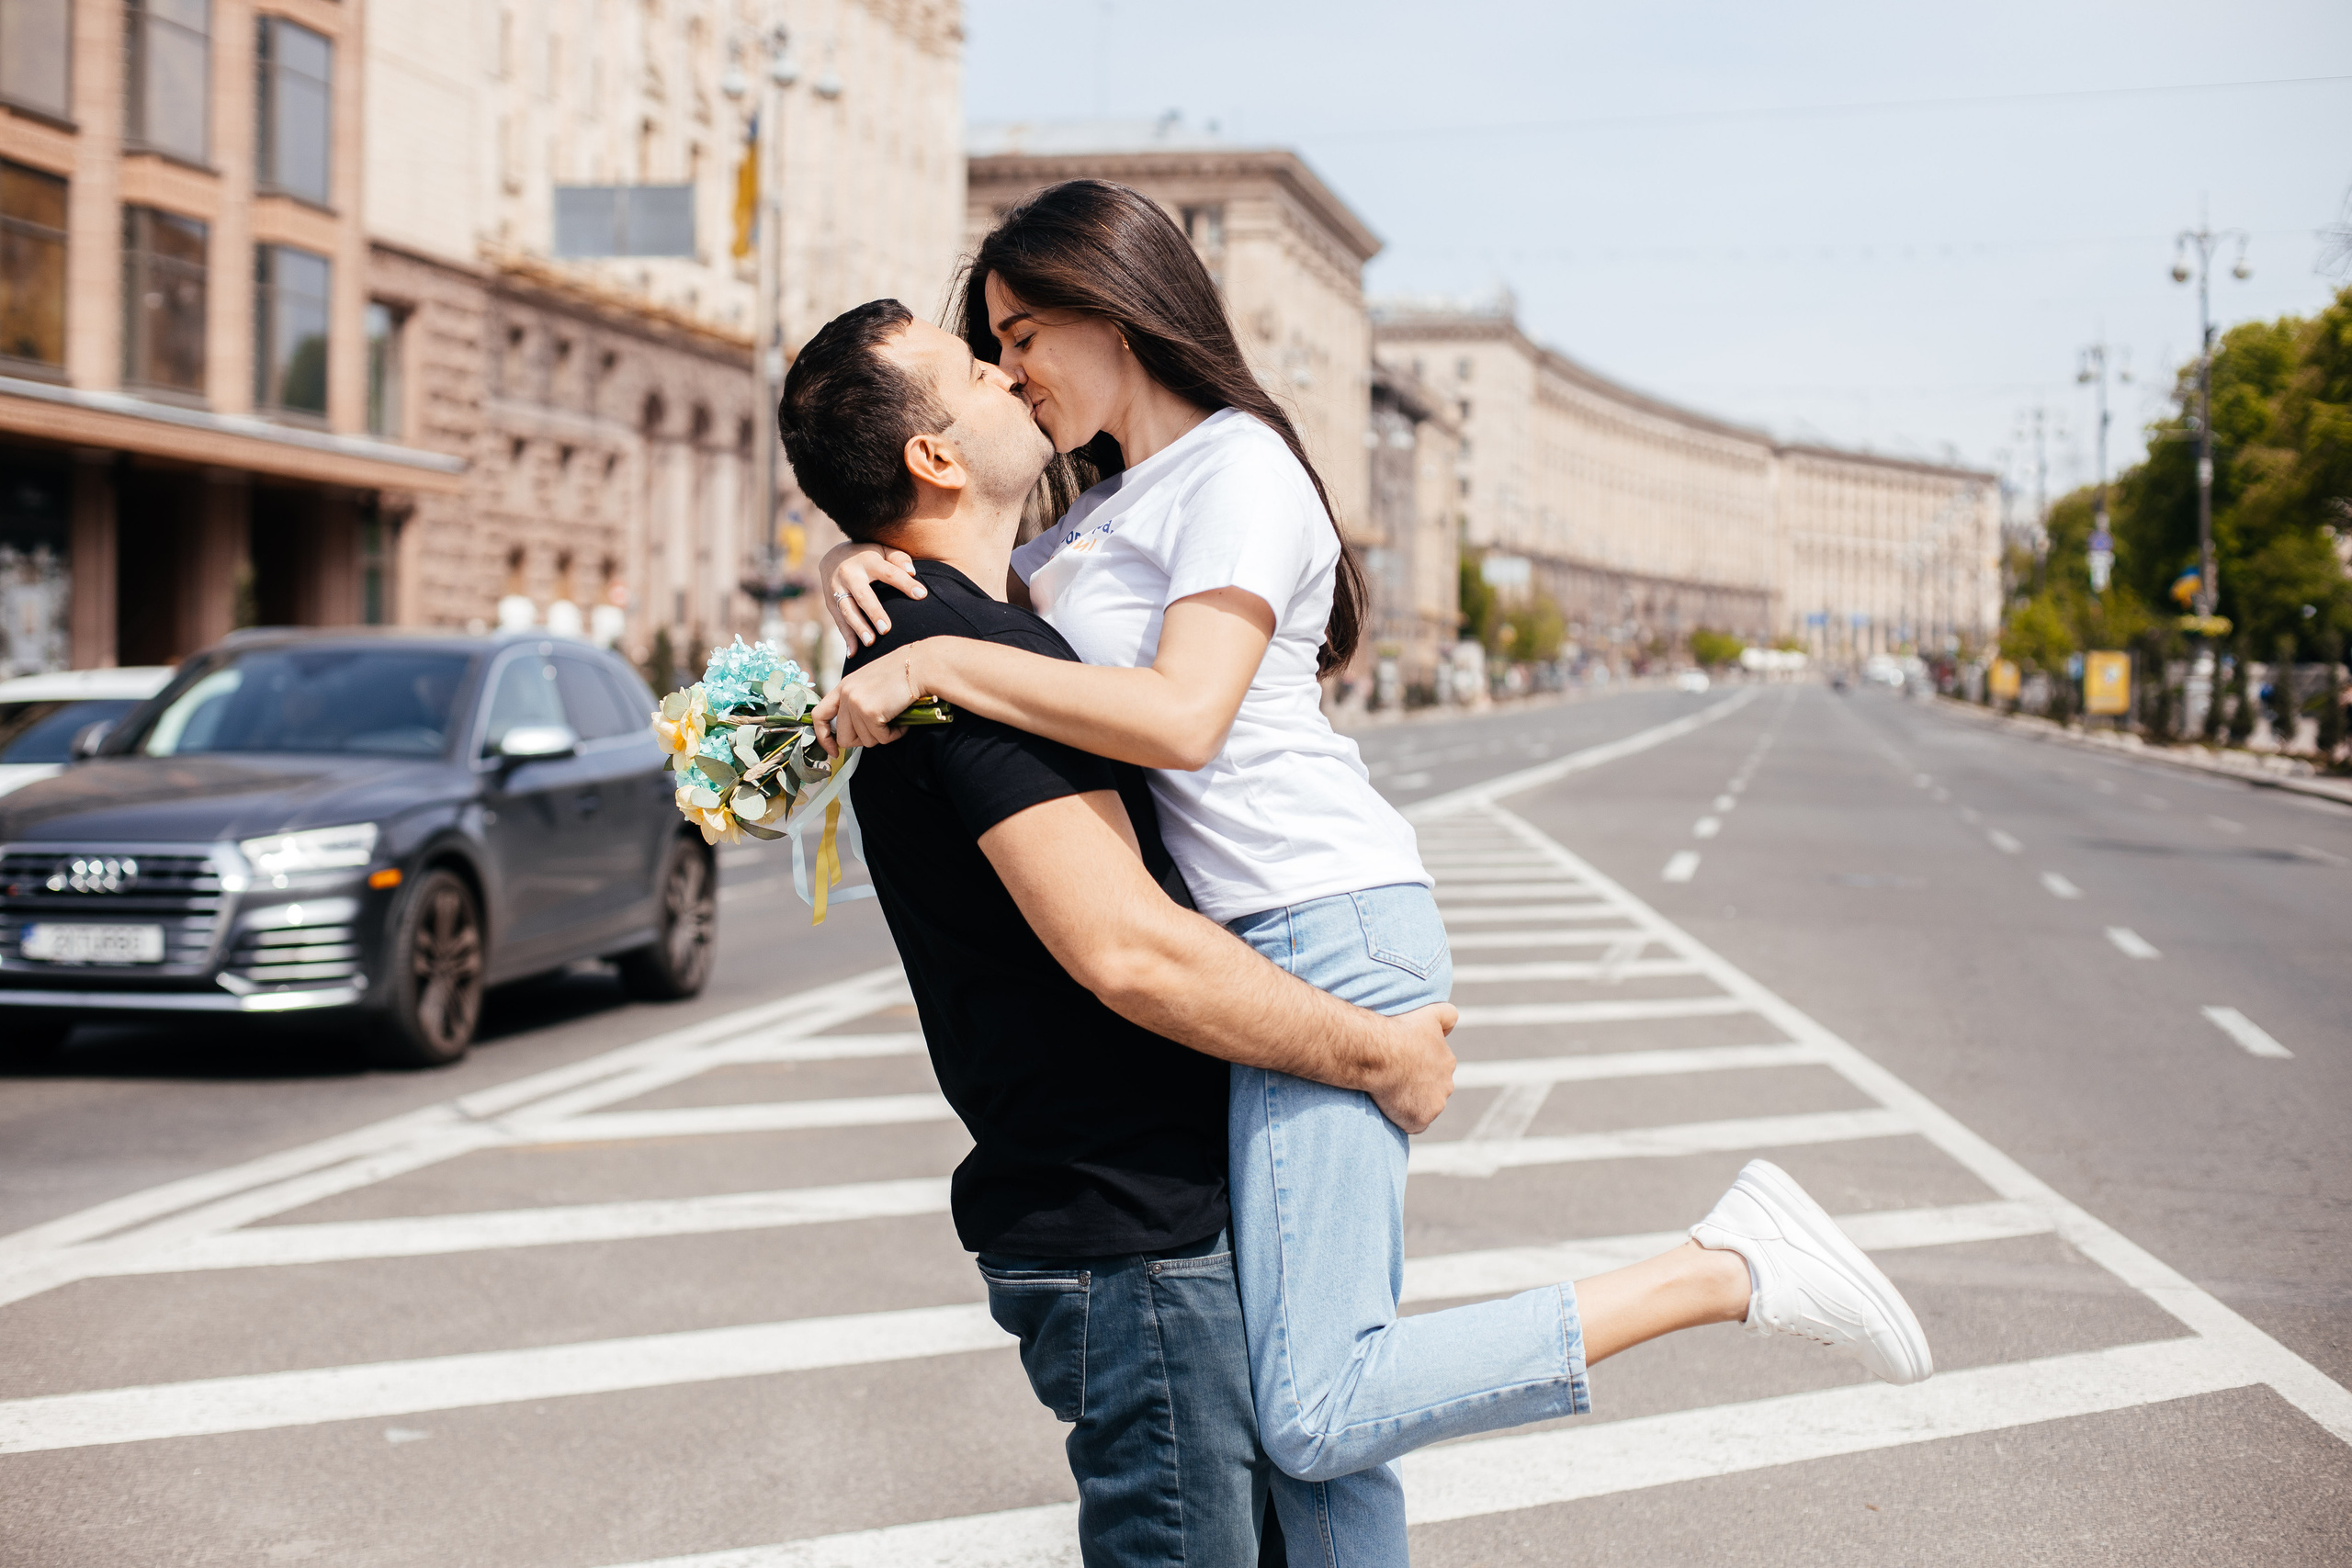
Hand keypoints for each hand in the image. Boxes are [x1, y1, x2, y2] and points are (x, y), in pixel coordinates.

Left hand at [810, 644, 925, 756]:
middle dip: (863, 740)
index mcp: (843, 686)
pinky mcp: (871, 712)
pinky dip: (895, 734)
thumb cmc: (901, 674)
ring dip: (883, 735)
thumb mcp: (869, 683)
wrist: (919, 666)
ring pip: (865, 741)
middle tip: (881, 731)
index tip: (833, 750)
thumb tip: (856, 731)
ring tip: (895, 720)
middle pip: (844, 737)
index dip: (824, 737)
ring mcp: (857, 703)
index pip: (819, 715)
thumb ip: (857, 701)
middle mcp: (846, 694)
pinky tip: (902, 722)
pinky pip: (881, 738)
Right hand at [818, 541, 924, 646]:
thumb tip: (912, 571)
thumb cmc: (869, 556)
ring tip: (871, 642)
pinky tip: (853, 653)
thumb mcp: (883, 550)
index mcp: (868, 561)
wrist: (833, 556)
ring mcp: (836, 589)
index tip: (922, 595)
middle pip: (862, 595)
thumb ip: (899, 558)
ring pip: (847, 610)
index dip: (905, 583)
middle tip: (887, 629)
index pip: (889, 573)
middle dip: (874, 612)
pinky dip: (846, 638)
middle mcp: (849, 574)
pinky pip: (839, 621)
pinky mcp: (830, 603)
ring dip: (858, 627)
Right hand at [1369, 1003, 1457, 1133]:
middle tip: (1394, 1080)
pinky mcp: (1420, 1120)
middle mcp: (1447, 1086)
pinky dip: (1403, 1120)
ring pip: (1424, 1108)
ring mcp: (1435, 1105)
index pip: (1437, 1070)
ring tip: (1389, 1094)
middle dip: (1418, 1088)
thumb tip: (1453, 1023)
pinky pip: (1413, 1125)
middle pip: (1432, 1090)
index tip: (1402, 1064)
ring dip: (1411, 1104)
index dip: (1419, 1069)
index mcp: (1448, 1062)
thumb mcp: (1430, 1013)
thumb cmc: (1401, 1031)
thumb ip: (1448, 1015)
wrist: (1381, 1053)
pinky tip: (1390, 1108)